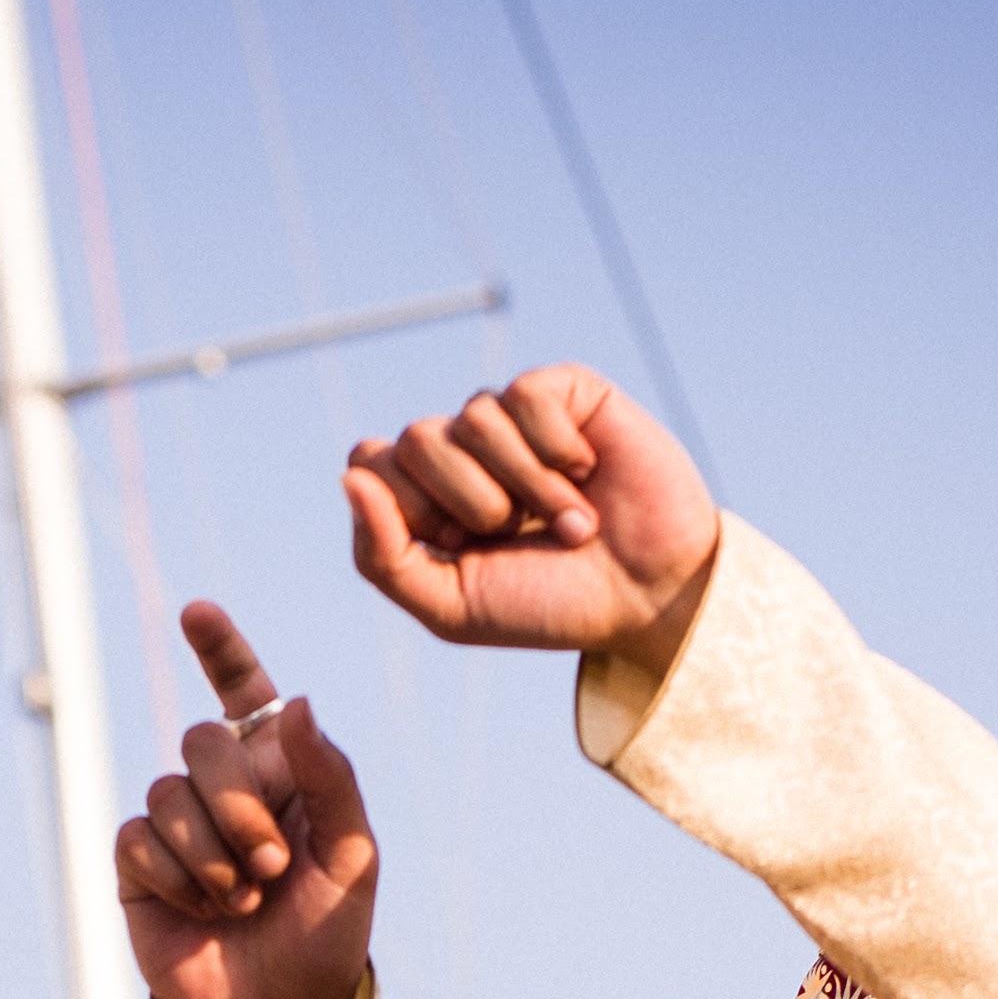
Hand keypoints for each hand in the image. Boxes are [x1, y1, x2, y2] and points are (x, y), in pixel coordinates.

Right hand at [117, 603, 379, 998]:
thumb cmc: (327, 934)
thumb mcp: (353, 853)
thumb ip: (328, 773)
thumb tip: (293, 701)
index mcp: (279, 771)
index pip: (244, 693)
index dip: (219, 649)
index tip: (196, 611)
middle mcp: (222, 788)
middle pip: (201, 741)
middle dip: (240, 806)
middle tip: (272, 868)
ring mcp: (176, 824)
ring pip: (168, 792)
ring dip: (214, 855)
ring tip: (244, 900)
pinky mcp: (139, 864)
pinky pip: (140, 838)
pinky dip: (181, 878)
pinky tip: (204, 911)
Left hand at [345, 364, 721, 668]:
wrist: (646, 599)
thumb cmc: (548, 605)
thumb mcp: (450, 607)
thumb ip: (383, 555)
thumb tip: (350, 478)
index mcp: (424, 496)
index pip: (369, 463)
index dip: (411, 510)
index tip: (462, 549)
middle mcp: (462, 449)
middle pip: (414, 439)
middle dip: (469, 504)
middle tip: (519, 534)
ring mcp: (512, 418)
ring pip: (472, 417)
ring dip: (524, 486)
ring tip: (568, 519)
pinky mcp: (564, 391)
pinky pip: (526, 395)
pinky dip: (556, 450)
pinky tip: (588, 472)